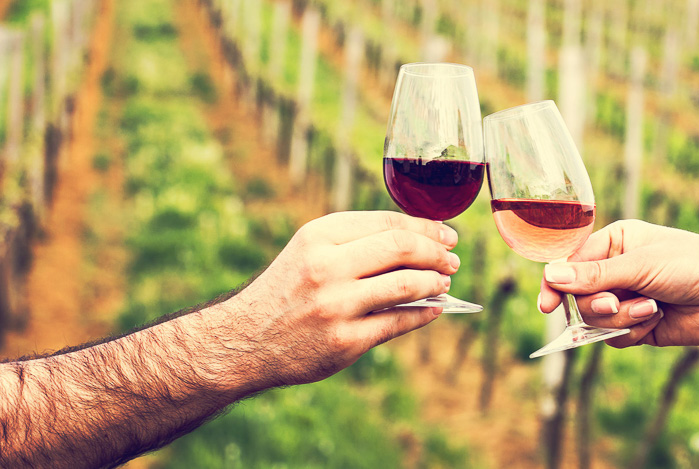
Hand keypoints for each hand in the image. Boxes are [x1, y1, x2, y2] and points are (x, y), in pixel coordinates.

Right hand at [213, 211, 459, 388]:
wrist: (244, 341)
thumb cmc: (286, 292)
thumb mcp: (310, 252)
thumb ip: (356, 242)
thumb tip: (420, 240)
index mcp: (318, 237)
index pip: (387, 222)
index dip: (426, 227)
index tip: (446, 234)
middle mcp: (326, 267)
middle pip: (401, 248)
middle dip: (436, 252)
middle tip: (451, 260)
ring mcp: (336, 306)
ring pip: (405, 285)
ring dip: (434, 283)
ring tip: (444, 282)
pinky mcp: (344, 341)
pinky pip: (398, 322)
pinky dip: (424, 313)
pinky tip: (434, 309)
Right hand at [538, 220, 698, 348]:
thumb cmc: (694, 266)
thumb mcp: (640, 265)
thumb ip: (594, 275)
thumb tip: (551, 276)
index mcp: (616, 241)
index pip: (570, 263)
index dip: (556, 285)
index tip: (547, 306)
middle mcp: (617, 269)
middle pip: (577, 297)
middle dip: (597, 304)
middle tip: (615, 302)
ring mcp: (627, 299)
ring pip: (593, 320)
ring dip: (619, 318)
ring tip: (650, 309)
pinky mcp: (637, 326)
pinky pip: (612, 338)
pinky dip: (631, 332)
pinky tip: (656, 320)